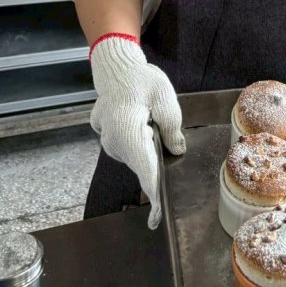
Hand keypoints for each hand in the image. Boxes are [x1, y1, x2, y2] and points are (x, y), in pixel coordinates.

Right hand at [89, 34, 185, 227]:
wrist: (117, 67)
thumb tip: (176, 151)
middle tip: (156, 120)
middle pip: (143, 163)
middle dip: (156, 152)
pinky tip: (139, 117)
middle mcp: (114, 143)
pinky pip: (128, 145)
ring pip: (137, 154)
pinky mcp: (109, 137)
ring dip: (147, 142)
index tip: (156, 219)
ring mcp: (109, 141)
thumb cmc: (142, 80)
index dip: (153, 195)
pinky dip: (138, 137)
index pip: (145, 171)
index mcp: (128, 134)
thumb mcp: (165, 99)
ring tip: (147, 114)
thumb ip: (172, 129)